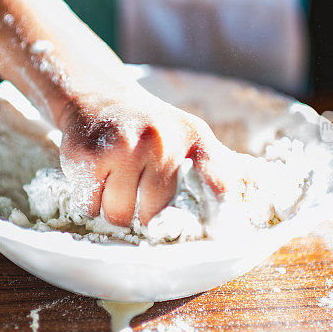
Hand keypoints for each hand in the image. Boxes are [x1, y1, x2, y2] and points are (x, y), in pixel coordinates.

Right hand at [58, 84, 234, 226]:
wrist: (98, 96)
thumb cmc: (151, 126)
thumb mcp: (191, 135)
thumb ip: (217, 165)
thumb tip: (244, 197)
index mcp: (192, 138)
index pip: (216, 179)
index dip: (220, 209)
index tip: (225, 235)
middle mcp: (160, 141)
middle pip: (152, 213)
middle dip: (141, 211)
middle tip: (136, 187)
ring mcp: (122, 147)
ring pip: (118, 213)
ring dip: (113, 208)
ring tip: (115, 181)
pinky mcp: (88, 156)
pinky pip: (89, 205)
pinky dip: (89, 200)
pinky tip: (96, 175)